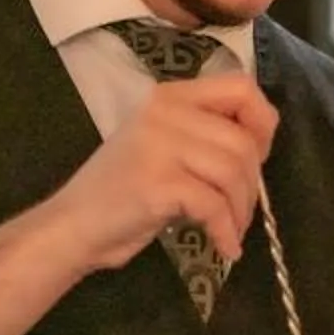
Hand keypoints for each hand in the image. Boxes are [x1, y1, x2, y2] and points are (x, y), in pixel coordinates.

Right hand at [43, 74, 277, 276]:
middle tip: (242, 211)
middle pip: (241, 140)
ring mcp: (159, 144)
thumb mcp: (164, 148)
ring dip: (241, 210)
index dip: (262, 122)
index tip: (258, 157)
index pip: (240, 87)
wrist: (72, 227)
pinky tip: (224, 246)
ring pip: (232, 172)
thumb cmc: (121, 193)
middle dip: (253, 183)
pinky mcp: (157, 182)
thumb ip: (203, 135)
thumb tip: (259, 145)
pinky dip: (225, 230)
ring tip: (231, 231)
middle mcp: (164, 111)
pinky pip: (213, 205)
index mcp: (169, 97)